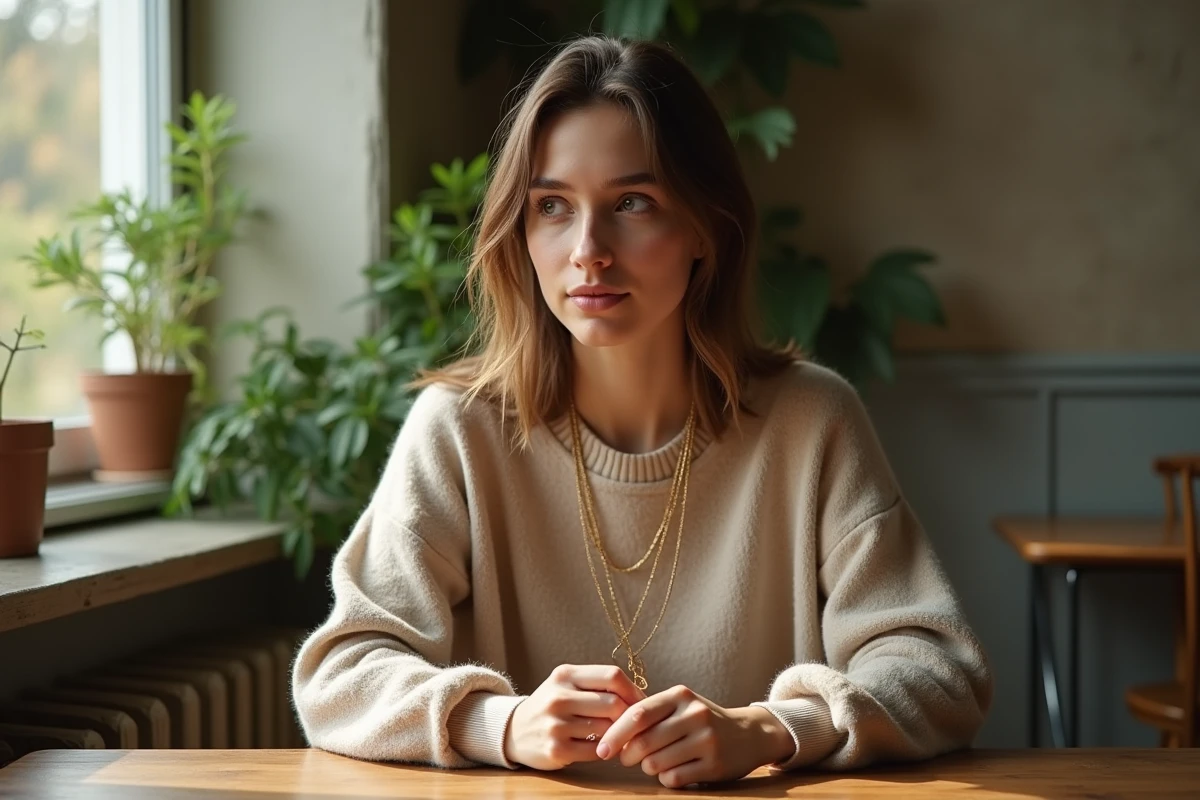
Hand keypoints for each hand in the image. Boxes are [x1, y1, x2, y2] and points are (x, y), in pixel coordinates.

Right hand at [503, 664, 646, 769]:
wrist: (513, 731)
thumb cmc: (551, 706)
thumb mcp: (566, 684)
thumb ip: (596, 684)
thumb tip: (640, 696)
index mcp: (565, 675)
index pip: (612, 675)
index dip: (633, 690)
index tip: (642, 702)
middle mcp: (559, 697)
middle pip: (614, 704)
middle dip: (628, 716)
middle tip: (633, 724)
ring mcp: (556, 724)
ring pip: (607, 728)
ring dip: (617, 734)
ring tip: (617, 735)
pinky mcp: (556, 750)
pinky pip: (596, 750)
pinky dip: (605, 750)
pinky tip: (602, 747)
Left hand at [595, 685, 794, 788]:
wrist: (748, 734)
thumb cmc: (700, 720)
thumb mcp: (679, 706)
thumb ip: (649, 715)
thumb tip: (609, 734)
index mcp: (680, 696)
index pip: (638, 714)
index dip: (615, 734)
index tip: (601, 749)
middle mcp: (695, 714)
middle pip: (644, 742)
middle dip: (628, 755)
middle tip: (626, 758)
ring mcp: (707, 740)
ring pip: (656, 763)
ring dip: (648, 767)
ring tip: (656, 761)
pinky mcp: (714, 765)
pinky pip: (674, 779)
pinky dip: (667, 778)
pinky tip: (674, 770)